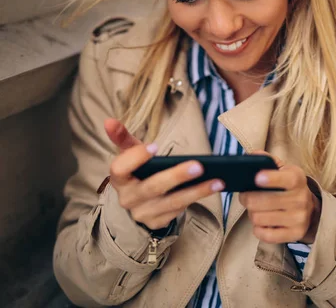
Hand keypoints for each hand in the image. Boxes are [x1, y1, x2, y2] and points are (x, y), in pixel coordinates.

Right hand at [104, 118, 224, 229]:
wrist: (138, 202)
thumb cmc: (137, 171)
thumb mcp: (130, 154)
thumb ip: (122, 137)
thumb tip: (108, 121)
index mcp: (119, 178)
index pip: (120, 168)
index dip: (136, 158)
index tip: (154, 145)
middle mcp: (128, 198)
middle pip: (152, 187)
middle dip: (176, 176)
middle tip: (198, 166)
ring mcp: (142, 213)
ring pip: (171, 202)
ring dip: (196, 192)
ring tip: (218, 181)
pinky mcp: (157, 223)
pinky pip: (178, 211)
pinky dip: (196, 200)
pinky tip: (211, 189)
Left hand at [239, 151, 320, 243]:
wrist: (311, 209)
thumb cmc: (289, 187)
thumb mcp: (283, 170)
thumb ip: (267, 161)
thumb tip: (251, 156)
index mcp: (297, 179)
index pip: (286, 179)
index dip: (270, 179)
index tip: (257, 178)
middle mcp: (301, 199)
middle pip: (261, 201)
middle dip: (246, 198)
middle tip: (246, 196)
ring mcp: (298, 219)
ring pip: (258, 218)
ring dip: (252, 214)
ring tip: (257, 209)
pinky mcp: (294, 235)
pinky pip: (264, 235)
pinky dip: (258, 229)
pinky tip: (263, 223)